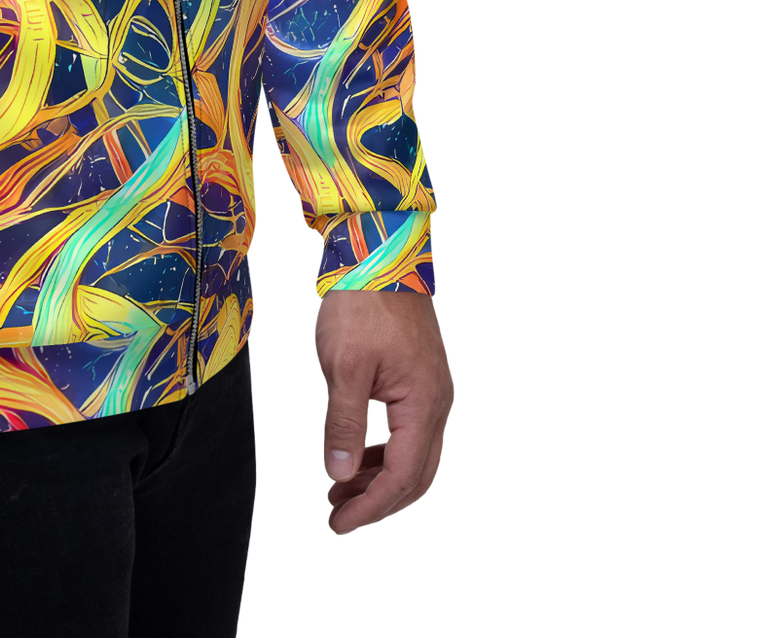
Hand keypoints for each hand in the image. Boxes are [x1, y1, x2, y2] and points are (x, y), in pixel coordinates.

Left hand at [311, 287, 455, 537]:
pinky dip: (384, 451)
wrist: (378, 251)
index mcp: (424, 405)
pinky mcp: (420, 376)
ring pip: (414, 455)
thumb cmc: (361, 303)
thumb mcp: (342, 366)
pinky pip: (409, 431)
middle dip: (378, 503)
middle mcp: (438, 403)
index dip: (370, 509)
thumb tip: (340, 475)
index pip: (402, 478)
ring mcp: (433, 389)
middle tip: (338, 517)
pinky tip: (357, 454)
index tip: (338, 525)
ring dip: (379, 479)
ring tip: (340, 490)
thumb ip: (343, 425)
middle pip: (417, 476)